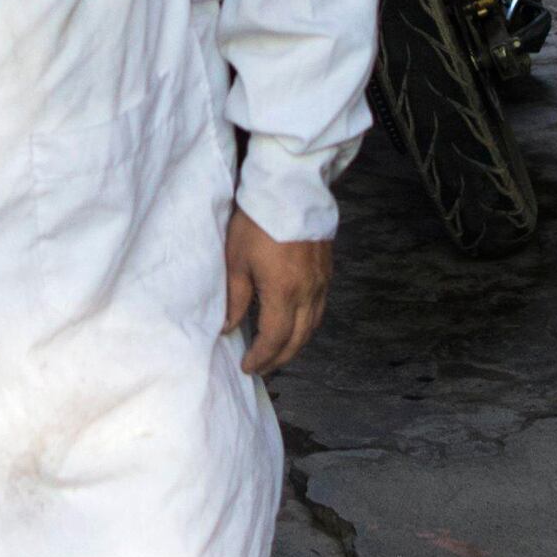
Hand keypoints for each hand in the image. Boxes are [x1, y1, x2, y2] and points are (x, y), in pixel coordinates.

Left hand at [222, 214, 332, 375]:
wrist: (289, 188)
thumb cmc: (257, 221)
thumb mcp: (236, 260)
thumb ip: (234, 299)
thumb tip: (229, 327)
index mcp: (283, 292)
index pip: (274, 338)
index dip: (261, 357)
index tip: (247, 366)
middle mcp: (308, 292)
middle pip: (297, 339)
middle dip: (279, 358)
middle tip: (261, 368)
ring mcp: (321, 282)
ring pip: (312, 327)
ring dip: (295, 345)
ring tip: (276, 353)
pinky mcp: (326, 272)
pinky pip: (319, 309)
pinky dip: (307, 326)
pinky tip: (294, 326)